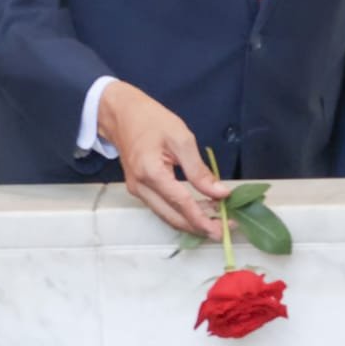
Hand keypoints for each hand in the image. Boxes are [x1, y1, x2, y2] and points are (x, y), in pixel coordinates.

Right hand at [98, 81, 229, 236]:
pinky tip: (197, 210)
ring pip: (166, 216)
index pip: (181, 203)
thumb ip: (199, 170)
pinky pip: (161, 207)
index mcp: (151, 173)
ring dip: (190, 222)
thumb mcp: (181, 138)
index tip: (223, 228)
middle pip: (173, 217)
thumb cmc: (151, 119)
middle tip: (223, 231)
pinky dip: (179, 212)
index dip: (203, 218)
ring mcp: (137, 190)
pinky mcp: (138, 189)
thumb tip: (219, 193)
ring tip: (214, 222)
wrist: (121, 113)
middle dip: (198, 227)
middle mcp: (141, 188)